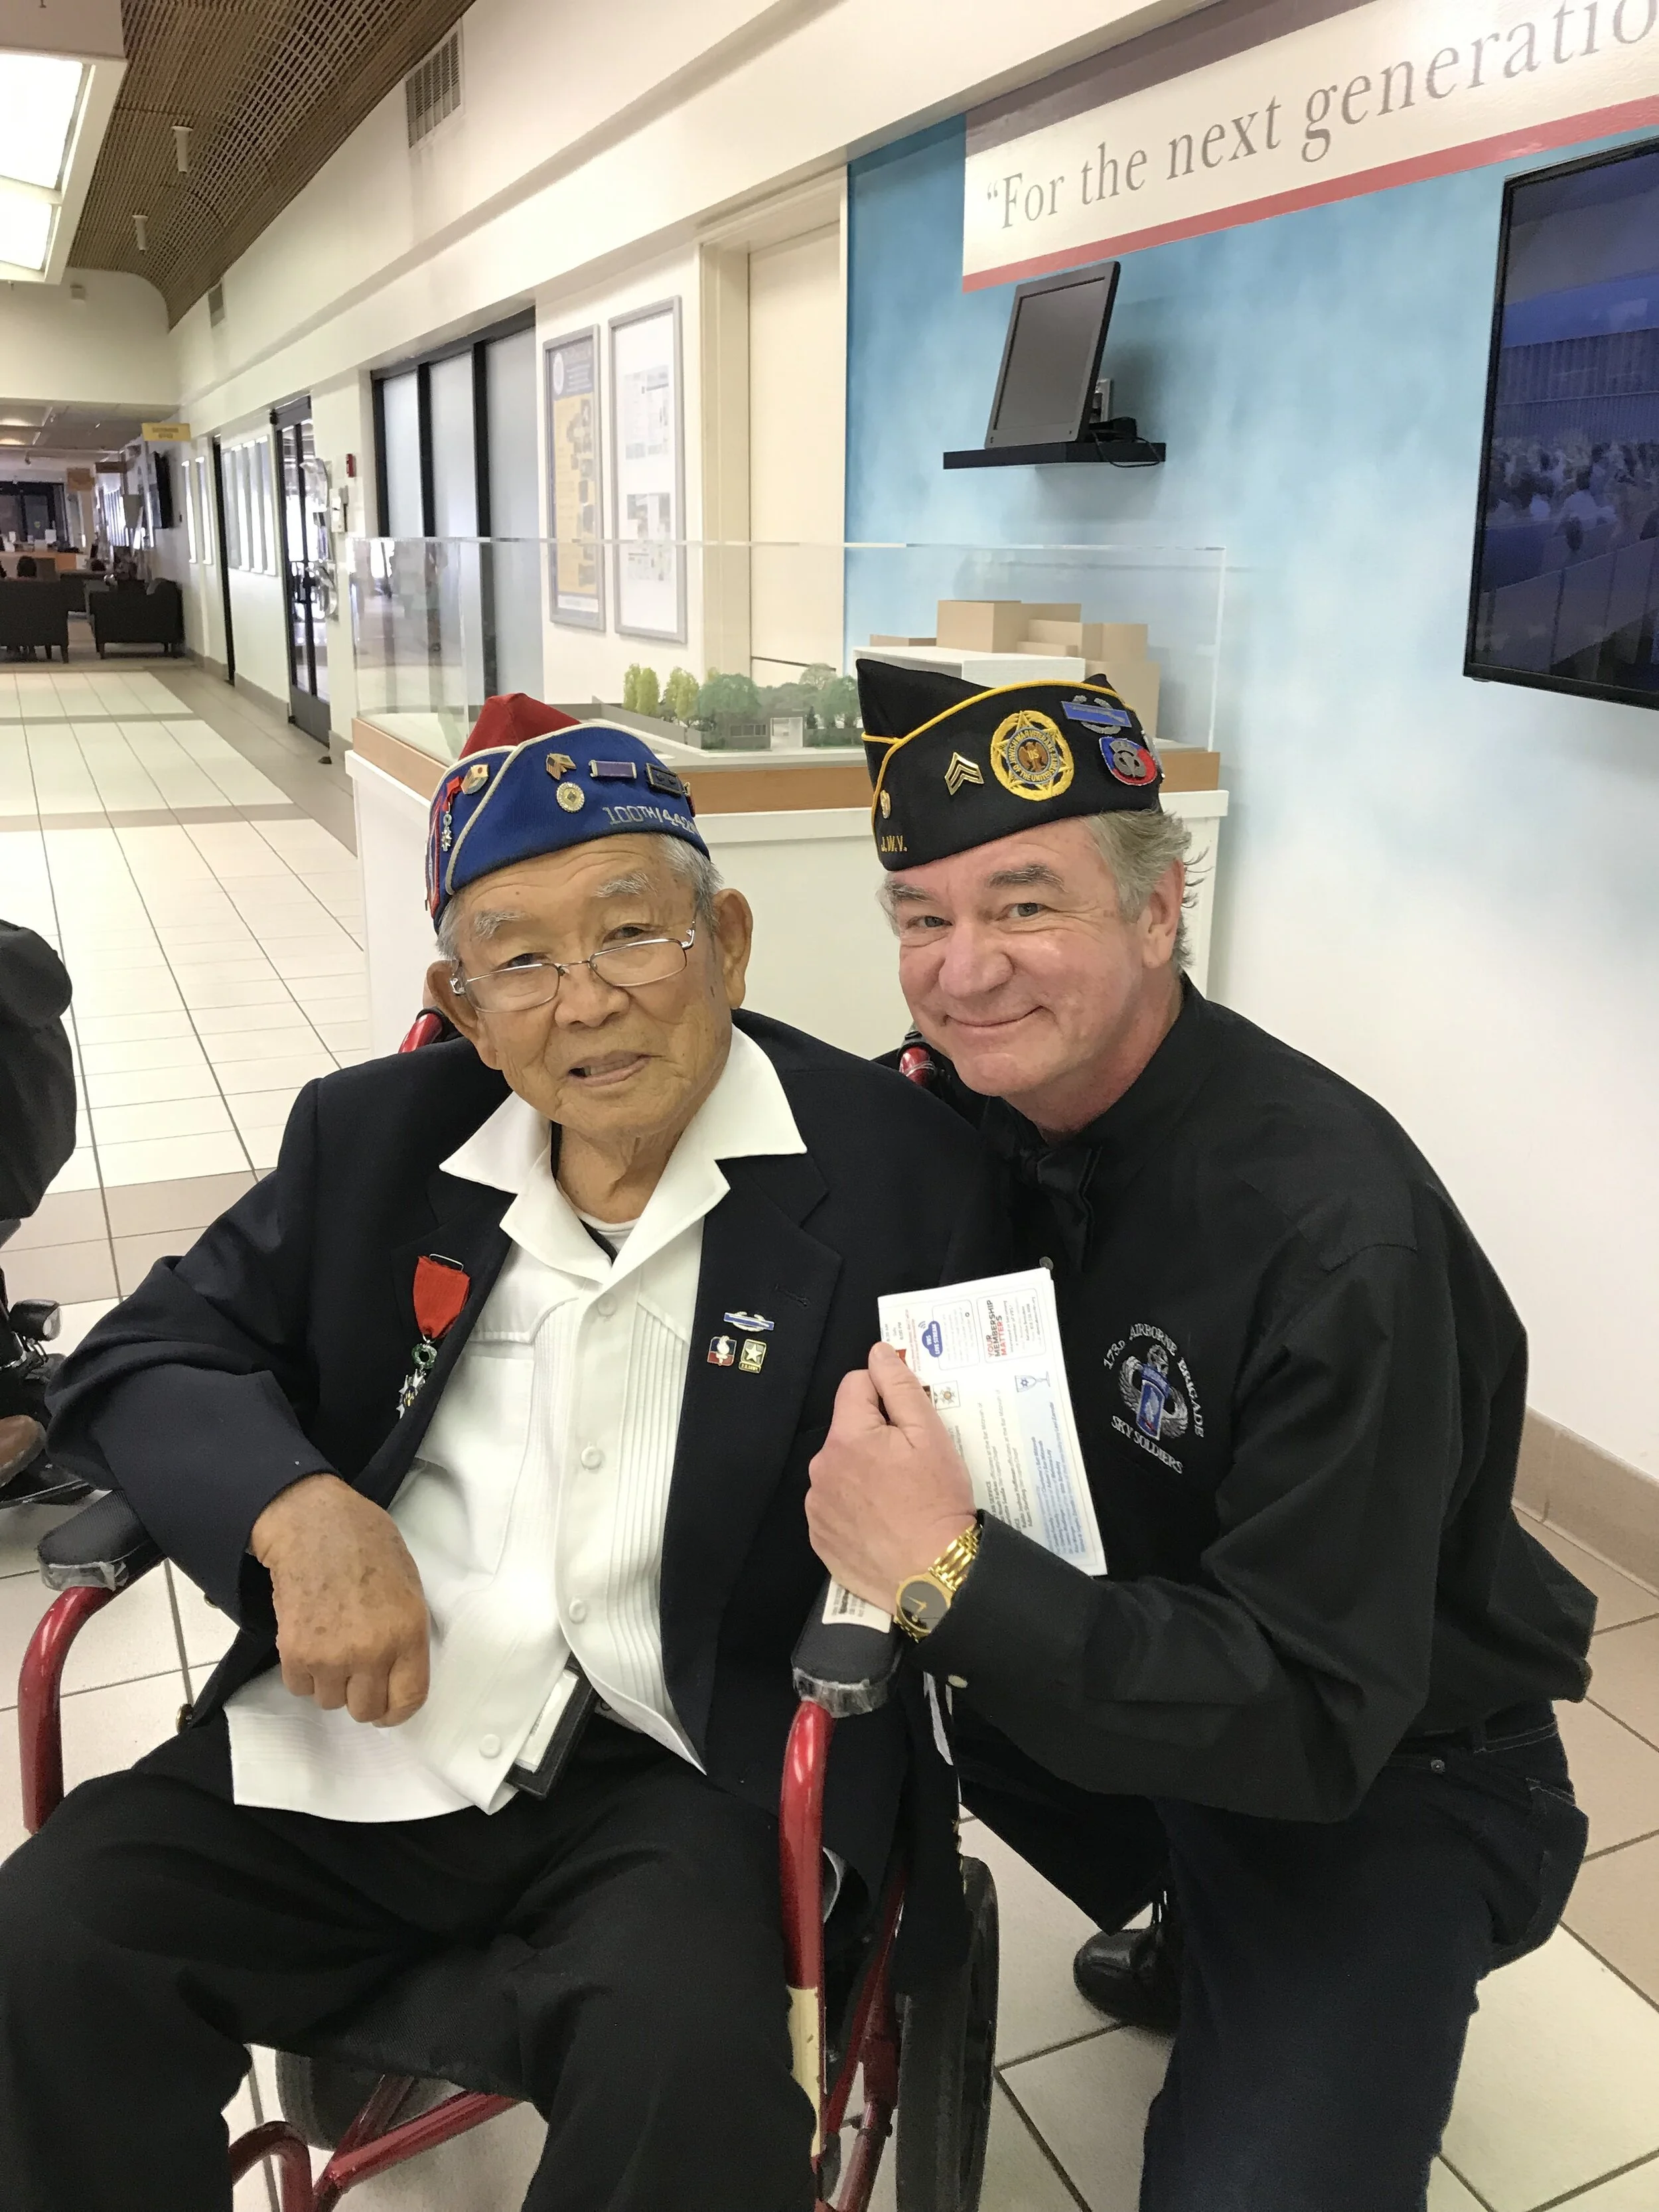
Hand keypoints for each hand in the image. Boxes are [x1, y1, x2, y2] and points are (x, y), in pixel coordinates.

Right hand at [249, 1473, 429, 1725]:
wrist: (312, 1524)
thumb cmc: (366, 1544)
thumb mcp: (408, 1586)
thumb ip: (406, 1634)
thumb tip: (399, 1672)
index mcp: (408, 1632)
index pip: (408, 1701)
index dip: (396, 1710)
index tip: (387, 1706)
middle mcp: (371, 1652)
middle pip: (365, 1711)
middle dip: (361, 1695)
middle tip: (355, 1669)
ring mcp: (331, 1656)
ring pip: (330, 1701)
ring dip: (330, 1681)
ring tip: (331, 1642)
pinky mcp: (295, 1652)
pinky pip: (300, 1687)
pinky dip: (303, 1672)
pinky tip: (310, 1639)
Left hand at [806, 1343, 976, 1610]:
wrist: (933, 1576)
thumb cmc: (936, 1502)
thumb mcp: (930, 1435)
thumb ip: (900, 1386)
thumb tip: (878, 1352)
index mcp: (847, 1436)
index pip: (855, 1385)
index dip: (885, 1395)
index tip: (908, 1422)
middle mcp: (821, 1467)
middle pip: (847, 1429)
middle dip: (874, 1436)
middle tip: (910, 1465)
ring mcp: (816, 1505)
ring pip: (839, 1467)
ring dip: (862, 1472)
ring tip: (897, 1498)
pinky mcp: (819, 1536)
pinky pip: (834, 1505)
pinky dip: (854, 1506)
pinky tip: (881, 1521)